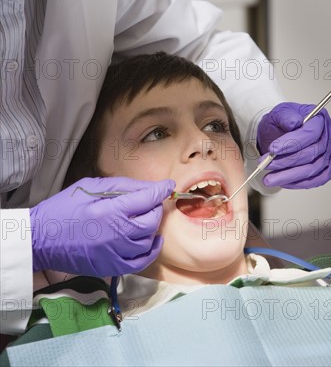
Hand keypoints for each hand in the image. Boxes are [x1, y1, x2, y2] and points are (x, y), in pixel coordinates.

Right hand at [30, 177, 174, 276]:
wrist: (40, 238)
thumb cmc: (63, 208)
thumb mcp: (90, 187)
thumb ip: (121, 186)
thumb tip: (147, 186)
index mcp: (110, 211)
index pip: (147, 199)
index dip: (161, 190)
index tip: (167, 186)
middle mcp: (116, 234)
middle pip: (152, 220)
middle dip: (156, 207)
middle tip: (153, 201)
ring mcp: (114, 253)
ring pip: (148, 241)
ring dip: (153, 227)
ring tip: (147, 217)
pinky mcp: (110, 267)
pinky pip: (140, 262)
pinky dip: (151, 251)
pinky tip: (153, 240)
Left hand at [257, 102, 330, 188]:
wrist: (281, 132)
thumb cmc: (282, 122)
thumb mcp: (279, 113)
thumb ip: (286, 116)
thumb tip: (294, 122)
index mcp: (320, 119)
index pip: (311, 133)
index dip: (292, 142)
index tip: (273, 149)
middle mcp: (329, 136)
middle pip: (312, 153)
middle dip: (286, 161)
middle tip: (266, 164)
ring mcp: (330, 154)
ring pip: (313, 169)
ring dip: (289, 175)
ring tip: (269, 178)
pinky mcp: (326, 169)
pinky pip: (317, 180)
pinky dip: (299, 183)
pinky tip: (283, 182)